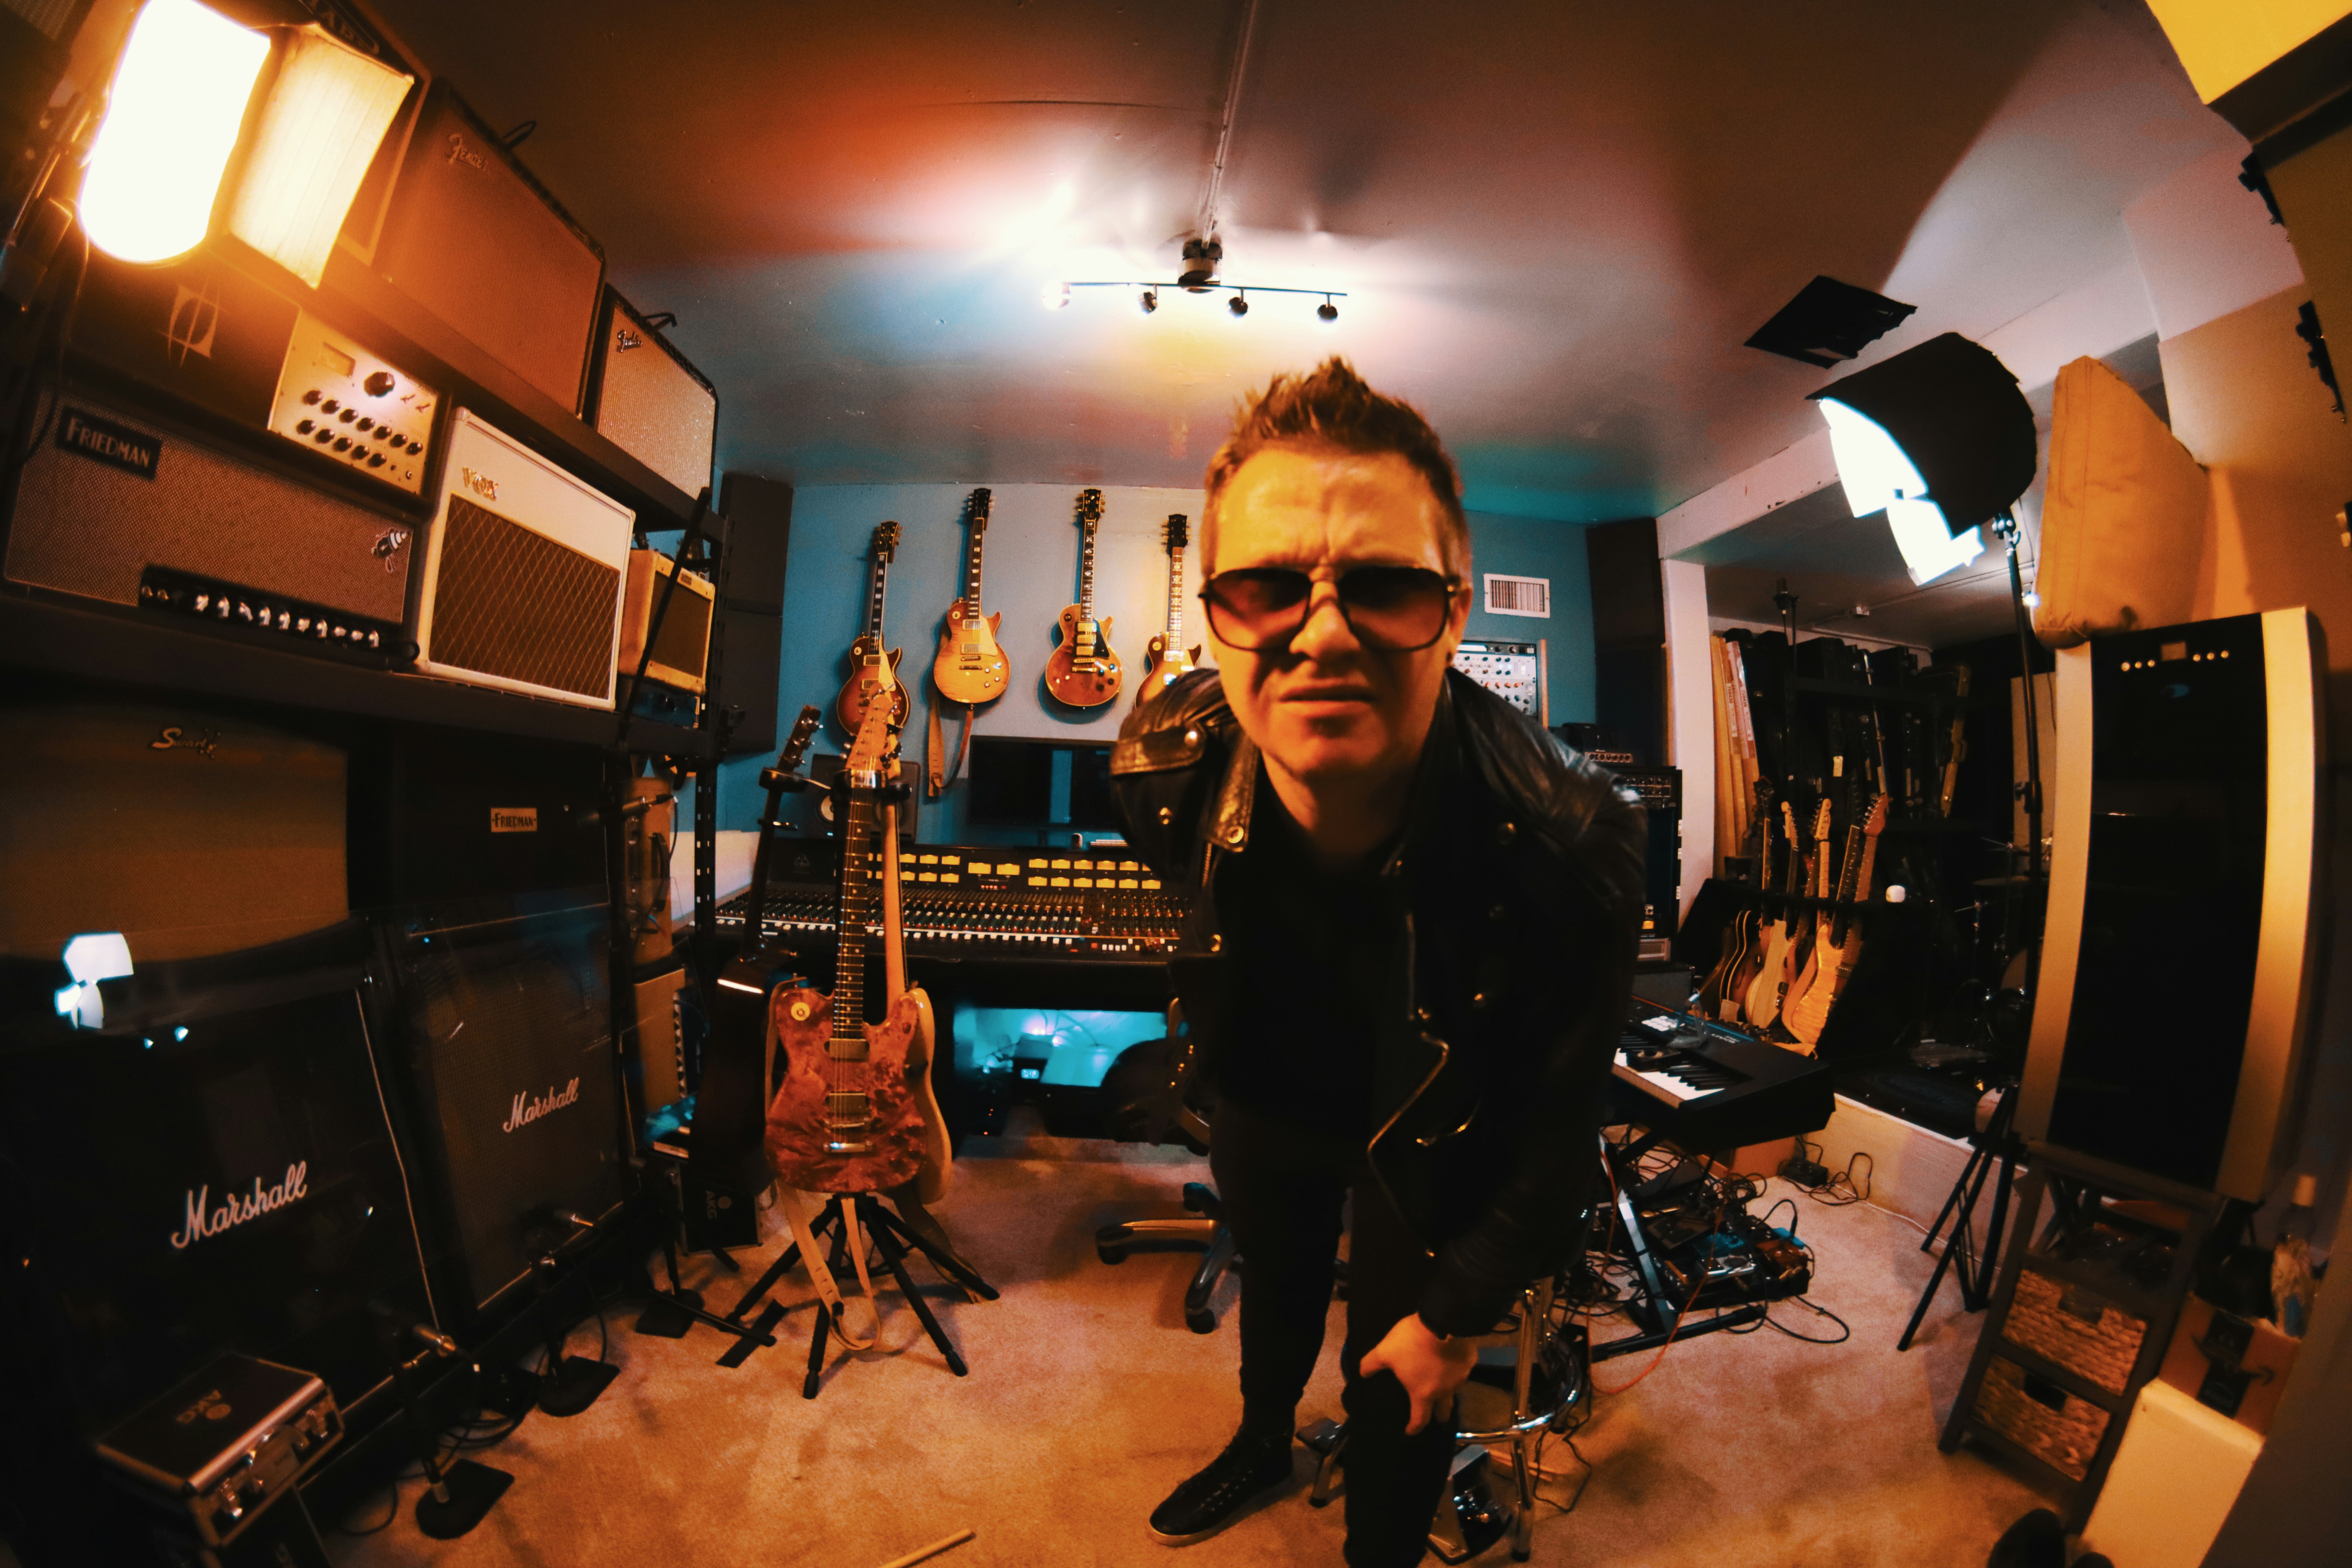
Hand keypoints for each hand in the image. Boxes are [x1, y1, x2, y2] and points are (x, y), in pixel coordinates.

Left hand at [1359, 1313, 1478, 1434]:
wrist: (1443, 1322)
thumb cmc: (1412, 1342)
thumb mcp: (1385, 1351)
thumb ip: (1371, 1365)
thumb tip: (1362, 1374)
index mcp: (1423, 1393)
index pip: (1420, 1419)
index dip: (1414, 1428)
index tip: (1410, 1431)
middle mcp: (1444, 1391)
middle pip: (1444, 1411)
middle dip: (1439, 1416)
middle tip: (1436, 1416)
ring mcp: (1460, 1378)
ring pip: (1453, 1389)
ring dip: (1447, 1388)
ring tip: (1441, 1380)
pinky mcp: (1469, 1362)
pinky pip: (1462, 1369)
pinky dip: (1455, 1368)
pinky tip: (1450, 1358)